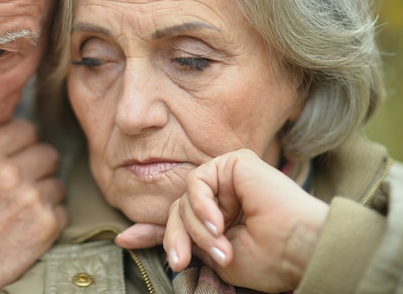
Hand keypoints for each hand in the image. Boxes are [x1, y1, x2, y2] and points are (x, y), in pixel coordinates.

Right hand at [0, 119, 67, 293]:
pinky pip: (62, 210)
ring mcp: (31, 198)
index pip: (27, 128)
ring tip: (21, 210)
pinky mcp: (46, 225)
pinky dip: (49, 219)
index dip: (23, 143)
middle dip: (38, 167)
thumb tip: (15, 134)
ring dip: (44, 194)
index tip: (20, 154)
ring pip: (57, 182)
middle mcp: (9, 172)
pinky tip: (26, 227)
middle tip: (24, 183)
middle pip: (48, 152)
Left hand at [116, 149, 327, 291]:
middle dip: (173, 236)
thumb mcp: (215, 256)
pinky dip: (200, 205)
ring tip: (219, 248)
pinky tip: (218, 223)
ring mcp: (228, 179)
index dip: (153, 231)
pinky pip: (196, 182)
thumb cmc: (268, 261)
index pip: (182, 221)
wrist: (301, 250)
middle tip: (179, 262)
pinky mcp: (234, 162)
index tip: (124, 240)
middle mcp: (223, 197)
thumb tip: (135, 233)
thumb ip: (185, 239)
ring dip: (194, 228)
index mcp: (222, 220)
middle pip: (178, 210)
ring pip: (184, 199)